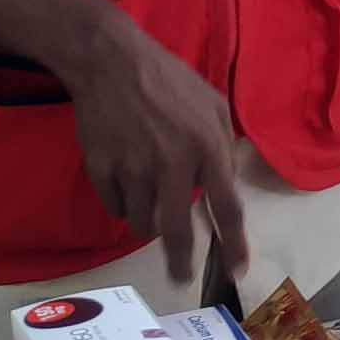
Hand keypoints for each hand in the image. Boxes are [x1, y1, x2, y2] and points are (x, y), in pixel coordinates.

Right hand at [57, 8, 251, 277]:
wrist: (109, 60)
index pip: (226, 207)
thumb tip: (226, 183)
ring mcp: (133, 168)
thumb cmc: (169, 79)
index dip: (235, 243)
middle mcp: (172, 164)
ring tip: (149, 202)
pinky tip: (125, 183)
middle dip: (180, 263)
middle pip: (178, 231)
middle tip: (179, 279)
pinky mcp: (101, 169)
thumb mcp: (214, 102)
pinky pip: (115, 207)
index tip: (238, 271)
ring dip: (149, 223)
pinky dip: (123, 204)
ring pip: (142, 223)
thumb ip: (224, 144)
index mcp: (207, 146)